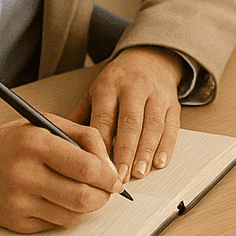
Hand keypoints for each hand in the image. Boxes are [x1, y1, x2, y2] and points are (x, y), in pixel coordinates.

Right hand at [0, 116, 122, 231]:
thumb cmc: (10, 142)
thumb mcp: (46, 124)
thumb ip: (84, 137)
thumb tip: (111, 166)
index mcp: (35, 143)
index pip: (86, 167)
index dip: (109, 177)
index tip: (116, 179)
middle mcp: (24, 174)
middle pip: (83, 197)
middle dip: (104, 196)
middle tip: (107, 190)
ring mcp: (17, 202)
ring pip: (73, 216)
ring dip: (87, 207)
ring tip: (84, 193)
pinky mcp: (14, 223)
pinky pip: (56, 225)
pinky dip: (66, 214)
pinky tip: (58, 199)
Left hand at [70, 46, 186, 183]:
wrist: (150, 58)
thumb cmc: (118, 80)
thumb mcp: (94, 90)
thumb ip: (80, 116)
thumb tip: (63, 143)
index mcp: (109, 86)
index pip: (105, 118)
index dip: (102, 145)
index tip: (98, 167)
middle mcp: (134, 88)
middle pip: (130, 123)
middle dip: (125, 152)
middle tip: (120, 177)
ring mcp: (156, 95)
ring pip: (153, 126)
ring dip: (146, 152)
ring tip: (139, 173)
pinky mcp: (173, 103)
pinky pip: (171, 127)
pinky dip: (166, 146)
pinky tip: (159, 162)